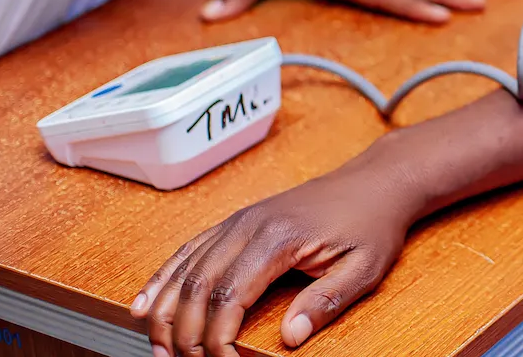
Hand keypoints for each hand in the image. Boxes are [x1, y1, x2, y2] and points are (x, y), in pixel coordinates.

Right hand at [132, 161, 418, 354]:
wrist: (377, 182)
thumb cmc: (372, 223)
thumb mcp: (364, 268)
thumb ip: (325, 302)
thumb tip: (290, 338)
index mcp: (279, 238)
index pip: (228, 296)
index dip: (216, 338)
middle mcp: (249, 225)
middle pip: (197, 286)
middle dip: (184, 333)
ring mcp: (239, 221)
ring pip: (185, 270)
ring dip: (165, 313)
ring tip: (158, 349)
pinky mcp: (237, 221)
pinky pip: (189, 250)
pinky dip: (162, 279)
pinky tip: (145, 304)